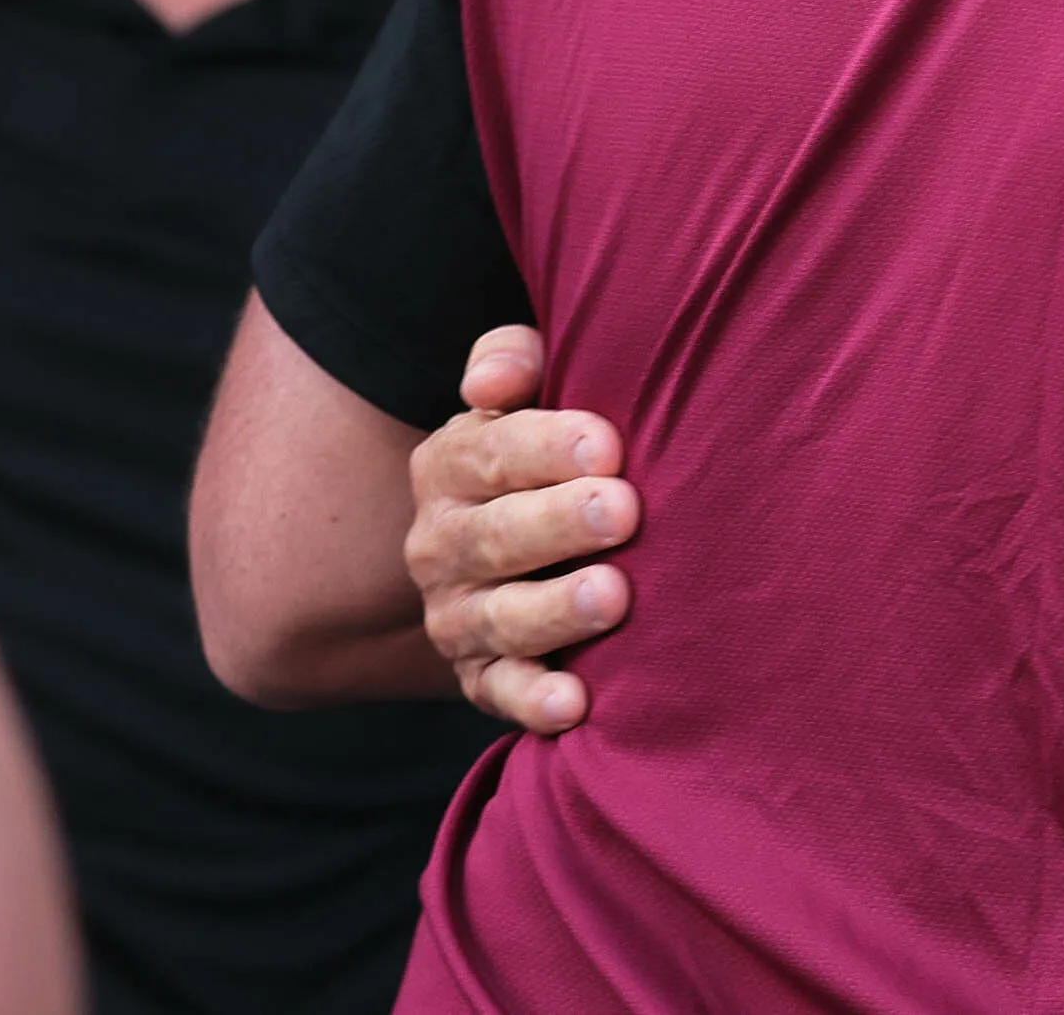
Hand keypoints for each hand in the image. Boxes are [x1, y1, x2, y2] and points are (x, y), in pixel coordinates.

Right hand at [404, 325, 635, 733]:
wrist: (523, 543)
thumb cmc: (551, 450)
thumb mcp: (527, 395)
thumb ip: (514, 361)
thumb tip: (496, 376)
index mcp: (450, 466)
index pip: (489, 451)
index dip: (546, 447)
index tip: (609, 445)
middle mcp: (440, 544)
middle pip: (495, 535)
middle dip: (559, 523)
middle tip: (623, 511)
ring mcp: (457, 614)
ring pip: (500, 616)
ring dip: (556, 610)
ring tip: (614, 595)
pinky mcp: (481, 675)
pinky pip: (500, 692)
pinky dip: (535, 701)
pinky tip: (577, 702)